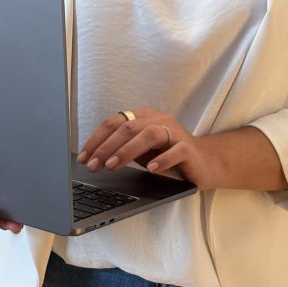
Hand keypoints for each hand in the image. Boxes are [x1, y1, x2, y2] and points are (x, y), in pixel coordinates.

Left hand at [77, 109, 287, 192]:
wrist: (204, 164)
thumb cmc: (168, 156)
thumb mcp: (141, 151)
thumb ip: (122, 149)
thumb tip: (93, 158)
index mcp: (144, 117)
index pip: (115, 122)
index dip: (97, 138)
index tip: (83, 156)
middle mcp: (159, 120)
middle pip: (128, 127)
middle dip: (107, 146)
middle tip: (94, 164)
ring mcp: (175, 132)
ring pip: (149, 134)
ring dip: (128, 150)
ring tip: (114, 165)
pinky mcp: (189, 148)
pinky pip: (175, 150)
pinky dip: (162, 159)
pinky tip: (151, 169)